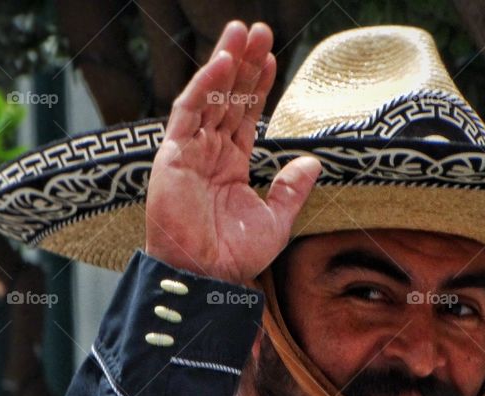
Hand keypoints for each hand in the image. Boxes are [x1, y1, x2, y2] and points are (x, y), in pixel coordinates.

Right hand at [144, 21, 320, 285]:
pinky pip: (186, 114)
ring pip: (208, 98)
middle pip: (228, 99)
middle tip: (259, 30)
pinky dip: (203, 87)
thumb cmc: (235, 255)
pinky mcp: (172, 157)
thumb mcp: (275, 220)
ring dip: (223, 64)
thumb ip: (291, 189)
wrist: (206, 277)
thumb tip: (313, 162)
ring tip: (240, 32)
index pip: (246, 116)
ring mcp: (189, 152)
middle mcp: (209, 153)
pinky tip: (220, 63)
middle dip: (243, 64)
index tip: (272, 58)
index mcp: (231, 165)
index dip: (258, 86)